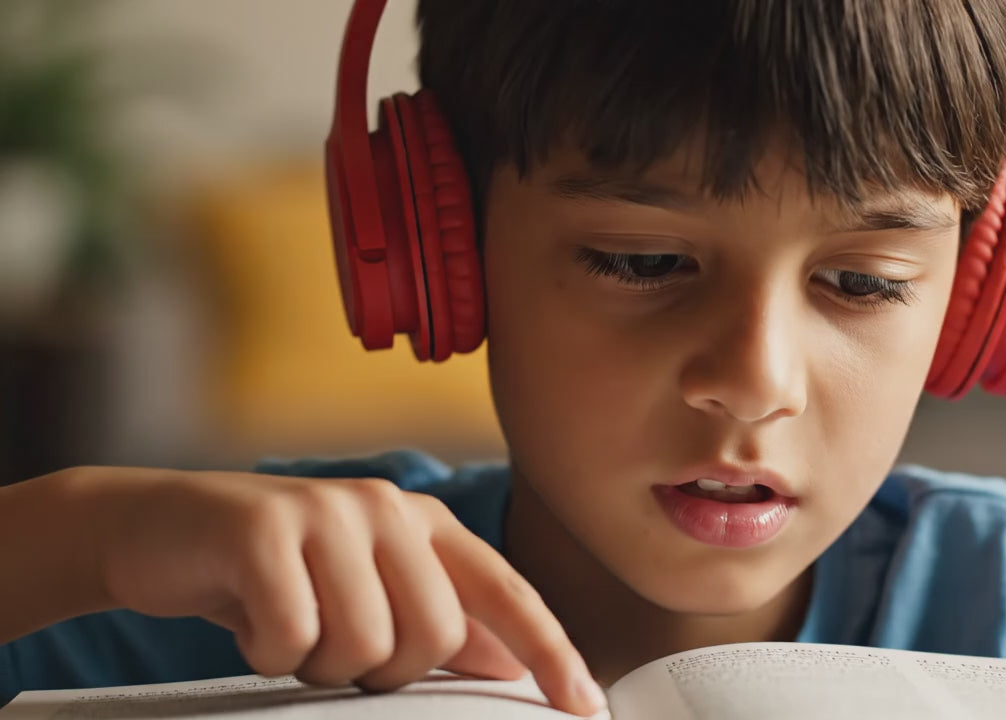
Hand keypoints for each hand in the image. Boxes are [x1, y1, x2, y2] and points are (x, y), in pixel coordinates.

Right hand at [58, 466, 605, 716]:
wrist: (157, 529)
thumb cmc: (272, 569)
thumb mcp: (362, 588)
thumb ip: (436, 618)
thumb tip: (507, 663)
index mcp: (423, 523)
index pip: (505, 591)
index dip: (549, 650)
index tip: (583, 705)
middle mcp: (387, 507)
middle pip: (433, 637)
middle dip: (381, 668)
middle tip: (331, 644)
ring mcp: (328, 513)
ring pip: (365, 644)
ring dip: (319, 663)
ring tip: (288, 624)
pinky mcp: (266, 529)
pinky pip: (294, 637)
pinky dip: (268, 650)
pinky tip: (249, 616)